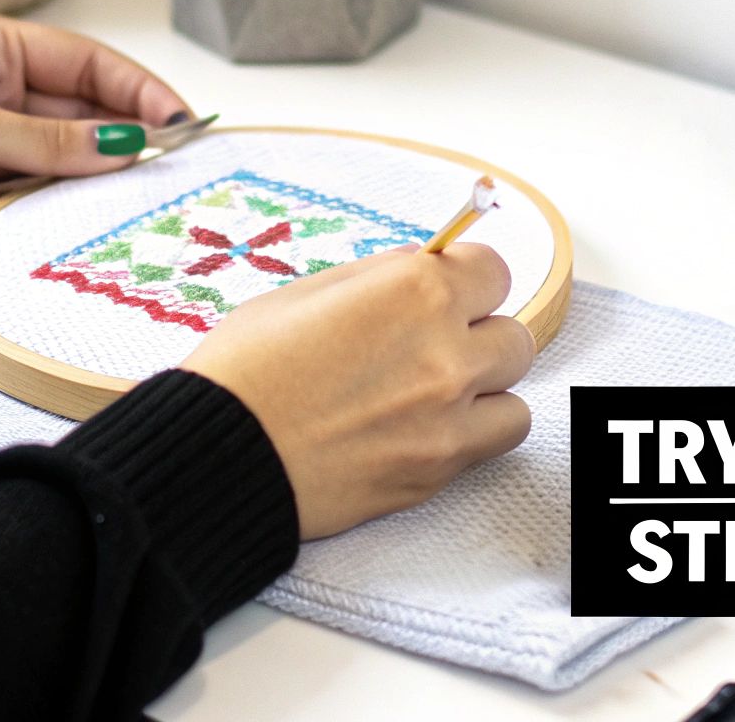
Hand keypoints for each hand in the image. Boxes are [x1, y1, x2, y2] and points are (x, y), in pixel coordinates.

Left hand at [0, 12, 190, 251]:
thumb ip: (44, 142)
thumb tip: (121, 147)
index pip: (85, 63)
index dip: (137, 89)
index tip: (181, 120)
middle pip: (83, 110)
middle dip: (128, 134)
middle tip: (178, 163)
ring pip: (65, 153)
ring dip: (98, 171)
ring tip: (147, 190)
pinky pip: (35, 187)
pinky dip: (63, 198)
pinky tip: (96, 208)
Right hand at [182, 244, 535, 539]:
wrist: (220, 456)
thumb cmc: (246, 370)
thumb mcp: (303, 293)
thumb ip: (377, 277)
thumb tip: (422, 265)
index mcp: (414, 292)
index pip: (494, 272)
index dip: (465, 279)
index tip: (445, 290)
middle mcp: (445, 352)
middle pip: (512, 334)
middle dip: (476, 335)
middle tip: (429, 345)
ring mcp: (448, 417)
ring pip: (514, 394)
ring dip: (483, 390)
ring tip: (433, 393)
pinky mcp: (439, 469)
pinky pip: (493, 443)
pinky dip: (473, 434)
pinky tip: (426, 428)